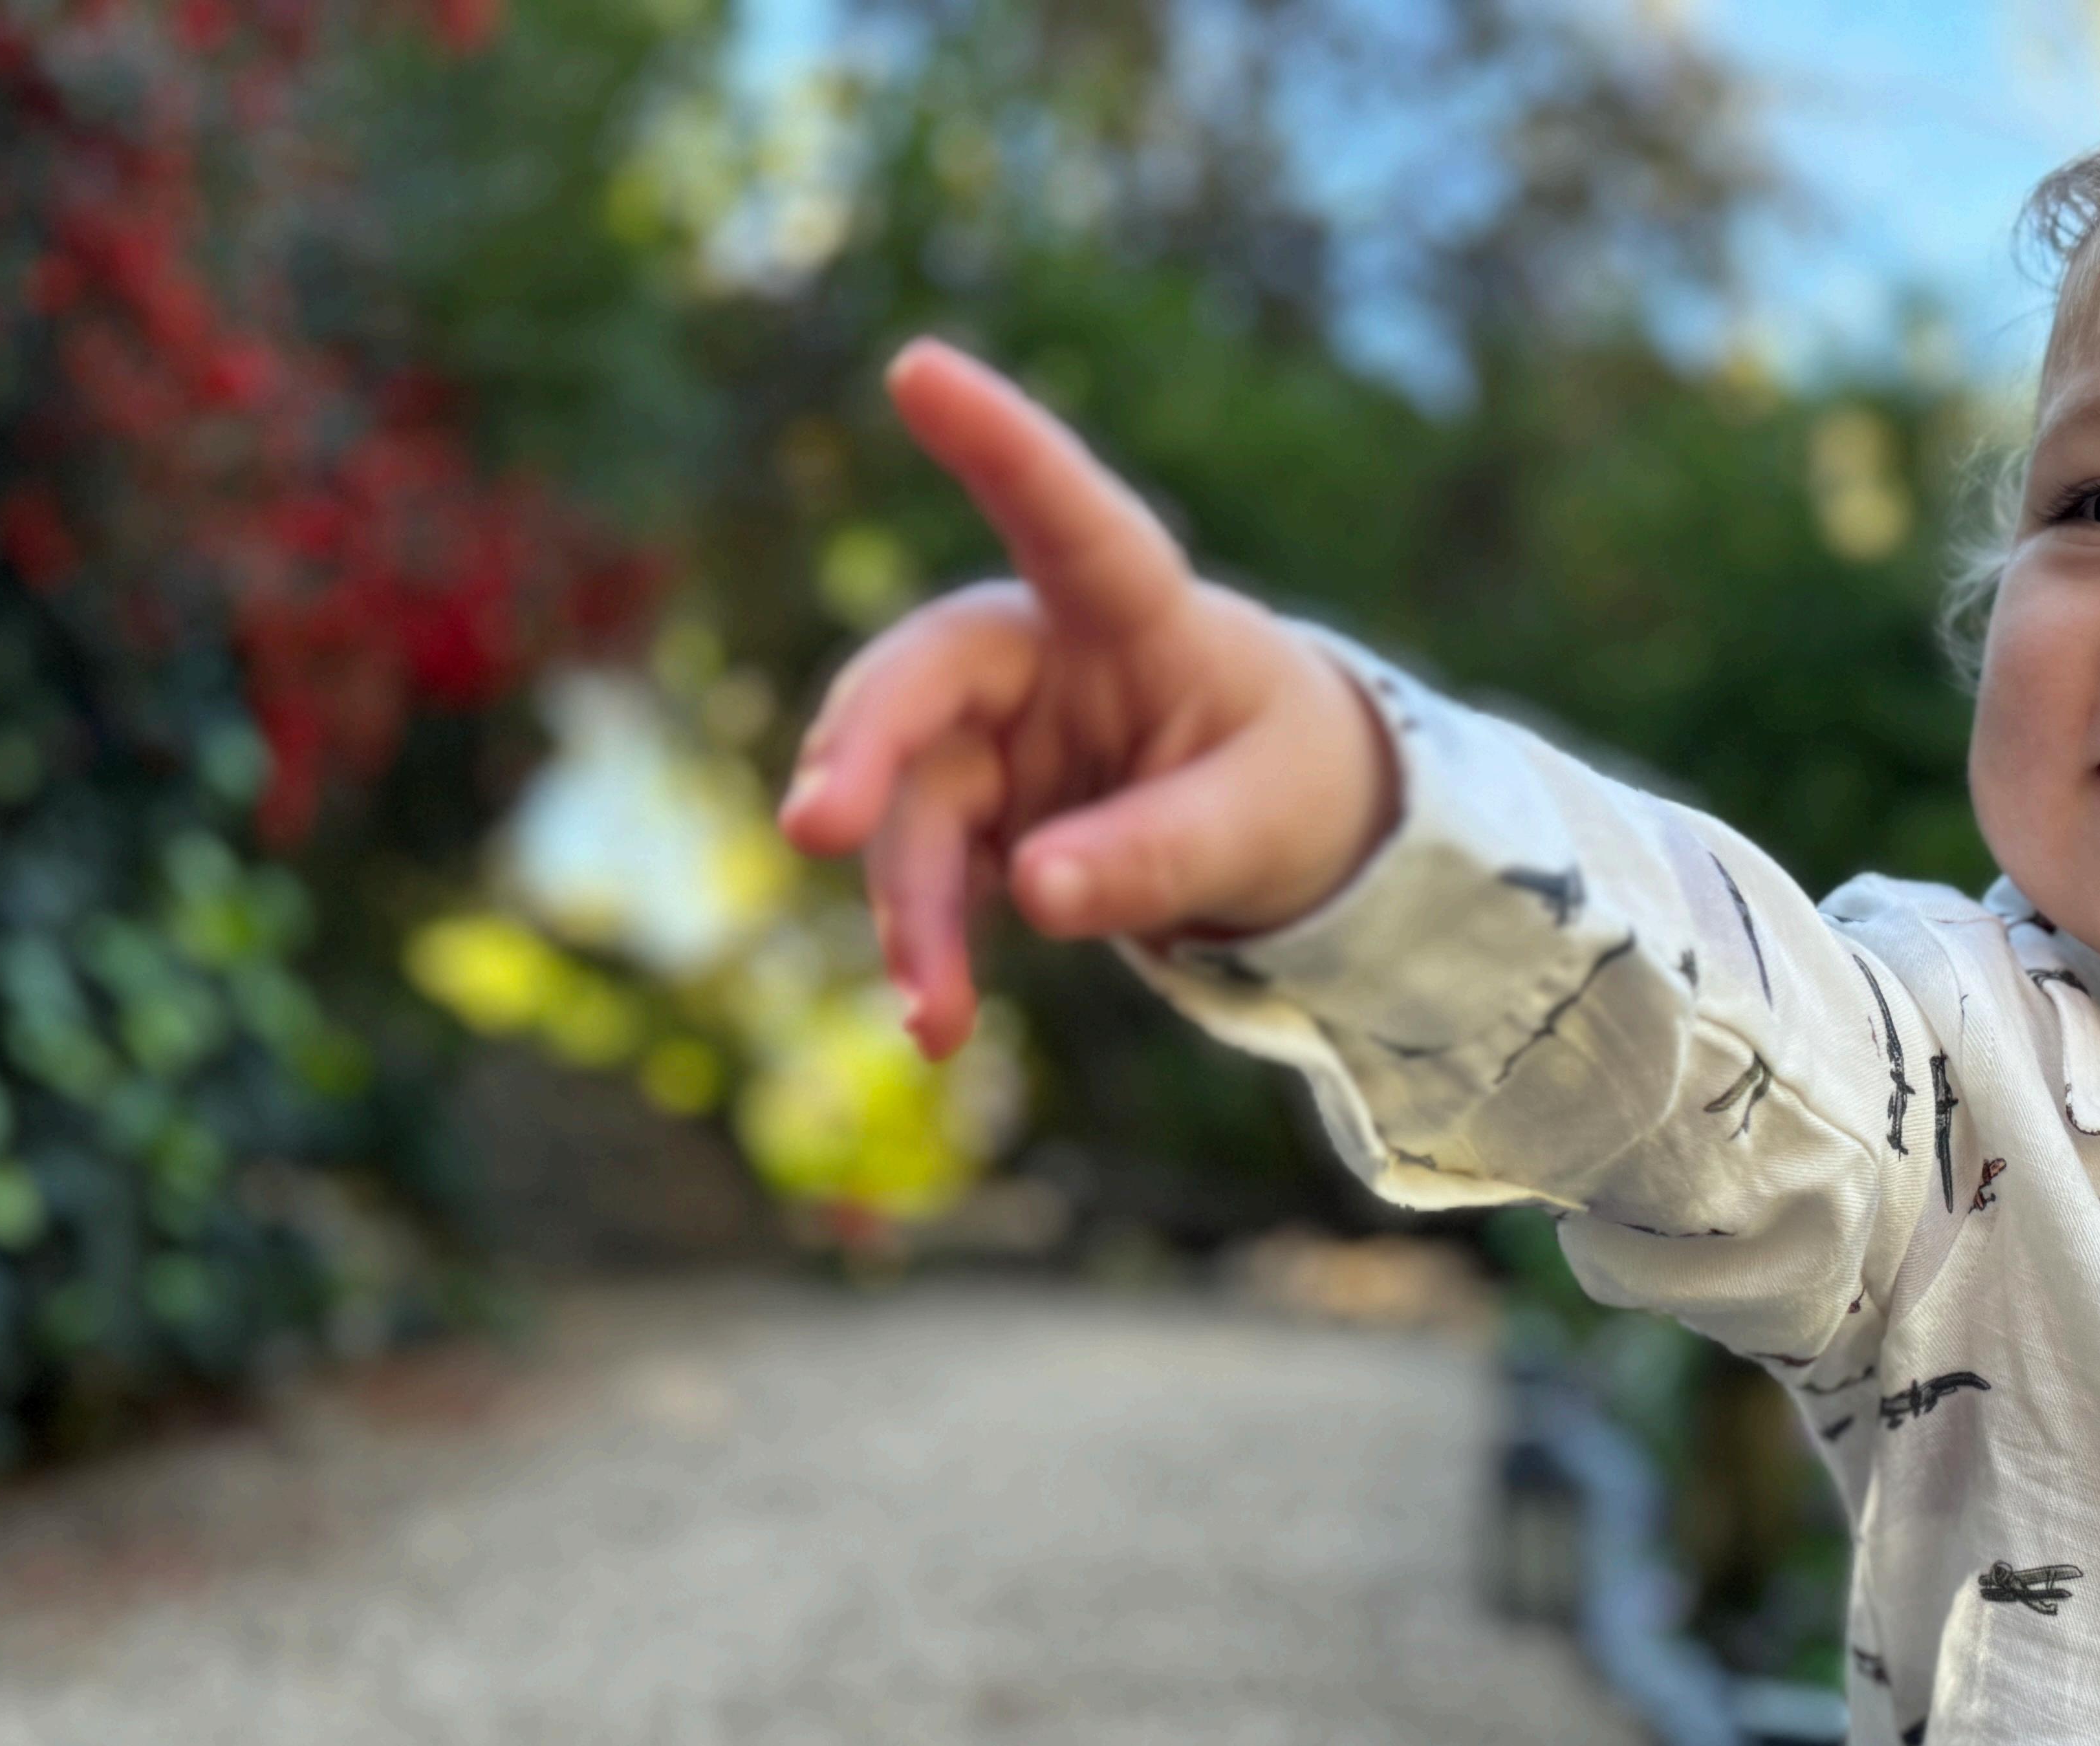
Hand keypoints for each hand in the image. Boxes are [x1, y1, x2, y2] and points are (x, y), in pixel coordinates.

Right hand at [777, 339, 1399, 1057]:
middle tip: (814, 827)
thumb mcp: (1258, 827)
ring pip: (912, 803)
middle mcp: (1041, 652)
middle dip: (865, 750)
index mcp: (1136, 610)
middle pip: (926, 679)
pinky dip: (929, 946)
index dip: (998, 442)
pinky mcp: (971, 807)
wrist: (1272, 824)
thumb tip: (1038, 891)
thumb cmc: (1284, 781)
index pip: (1067, 515)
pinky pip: (926, 870)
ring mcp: (995, 732)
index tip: (919, 366)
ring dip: (910, 908)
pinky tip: (940, 1026)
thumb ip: (1161, 853)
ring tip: (933, 1019)